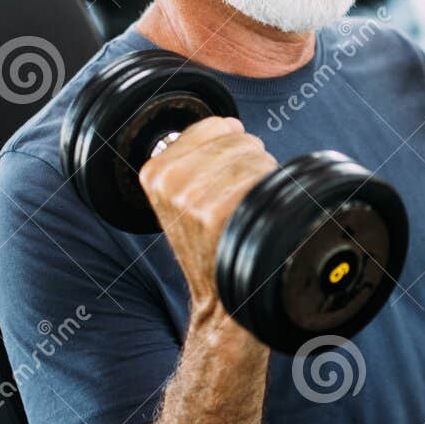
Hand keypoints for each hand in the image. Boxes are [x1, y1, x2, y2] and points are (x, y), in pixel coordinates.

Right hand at [138, 116, 277, 315]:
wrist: (221, 299)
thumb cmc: (212, 245)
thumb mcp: (183, 198)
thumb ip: (197, 155)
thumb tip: (231, 124)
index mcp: (153, 171)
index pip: (216, 125)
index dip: (234, 148)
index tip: (227, 180)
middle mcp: (167, 181)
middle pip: (238, 138)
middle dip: (251, 162)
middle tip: (241, 201)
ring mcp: (190, 197)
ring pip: (253, 155)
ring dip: (263, 178)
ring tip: (249, 211)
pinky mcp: (215, 212)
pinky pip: (260, 177)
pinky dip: (270, 193)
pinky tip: (257, 218)